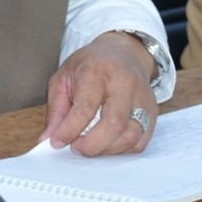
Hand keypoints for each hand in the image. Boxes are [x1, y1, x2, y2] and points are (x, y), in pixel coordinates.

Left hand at [40, 33, 156, 156]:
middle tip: (76, 148)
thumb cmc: (90, 65)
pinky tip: (108, 144)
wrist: (123, 52)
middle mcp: (125, 83)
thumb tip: (48, 140)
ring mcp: (143, 98)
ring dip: (107, 150)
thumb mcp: (64, 77)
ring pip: (131, 136)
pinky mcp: (153, 111)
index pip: (86, 106)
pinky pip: (141, 141)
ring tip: (91, 145)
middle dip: (92, 145)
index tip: (57, 142)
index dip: (70, 130)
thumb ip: (56, 109)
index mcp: (98, 70)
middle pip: (114, 124)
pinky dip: (122, 150)